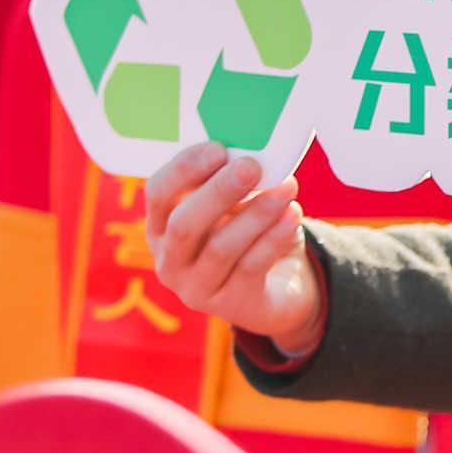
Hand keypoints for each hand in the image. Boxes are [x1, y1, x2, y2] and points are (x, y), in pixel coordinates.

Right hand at [146, 142, 322, 354]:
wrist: (278, 287)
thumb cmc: (250, 233)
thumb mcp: (238, 205)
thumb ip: (236, 182)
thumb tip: (256, 154)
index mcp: (162, 227)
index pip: (158, 194)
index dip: (184, 169)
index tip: (218, 148)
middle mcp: (171, 261)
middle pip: (183, 226)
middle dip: (218, 192)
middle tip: (251, 166)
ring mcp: (197, 288)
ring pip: (220, 249)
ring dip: (256, 214)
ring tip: (286, 188)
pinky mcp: (232, 304)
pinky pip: (252, 267)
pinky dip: (274, 237)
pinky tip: (293, 214)